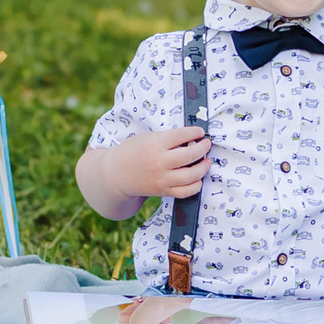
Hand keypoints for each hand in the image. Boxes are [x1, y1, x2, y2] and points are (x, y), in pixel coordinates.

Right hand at [77, 126, 208, 218]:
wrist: (116, 174)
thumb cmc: (132, 151)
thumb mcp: (147, 138)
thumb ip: (167, 138)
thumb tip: (192, 138)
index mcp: (155, 144)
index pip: (182, 135)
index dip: (195, 132)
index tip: (200, 132)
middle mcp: (159, 162)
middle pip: (190, 155)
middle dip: (203, 148)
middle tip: (206, 144)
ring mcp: (162, 178)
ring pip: (191, 175)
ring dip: (204, 167)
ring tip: (207, 161)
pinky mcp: (163, 191)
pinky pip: (186, 192)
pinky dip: (196, 185)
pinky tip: (198, 178)